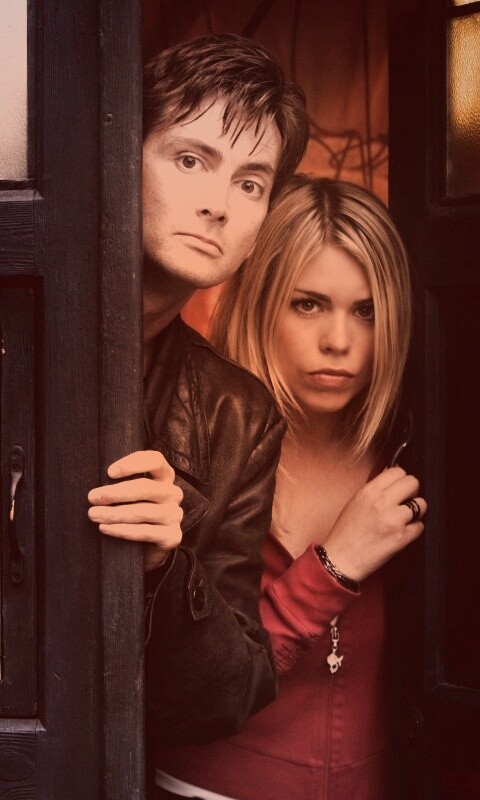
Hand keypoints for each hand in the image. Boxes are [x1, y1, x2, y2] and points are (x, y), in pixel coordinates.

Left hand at [87, 450, 183, 570]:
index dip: (133, 463)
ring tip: (94, 514)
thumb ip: (121, 482)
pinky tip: (105, 528)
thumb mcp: (130, 494)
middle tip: (93, 497)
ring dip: (115, 513)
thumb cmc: (133, 513)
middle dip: (116, 492)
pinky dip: (123, 530)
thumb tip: (96, 478)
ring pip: (143, 511)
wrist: (146, 548)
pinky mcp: (173, 536)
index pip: (155, 460)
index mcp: (165, 477)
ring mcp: (175, 515)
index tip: (110, 472)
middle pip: (146, 487)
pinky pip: (145, 532)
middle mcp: (173, 493)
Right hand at [322, 467, 426, 581]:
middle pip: (413, 483)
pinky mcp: (401, 537)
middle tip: (406, 502)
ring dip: (416, 512)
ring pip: (421, 504)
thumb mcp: (356, 502)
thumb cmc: (346, 532)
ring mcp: (393, 520)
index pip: (398, 471)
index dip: (401, 480)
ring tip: (404, 519)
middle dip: (412, 492)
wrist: (341, 559)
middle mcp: (382, 502)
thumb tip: (393, 475)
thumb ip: (376, 488)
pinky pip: (421, 526)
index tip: (400, 488)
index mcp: (369, 491)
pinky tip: (402, 532)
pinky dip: (414, 529)